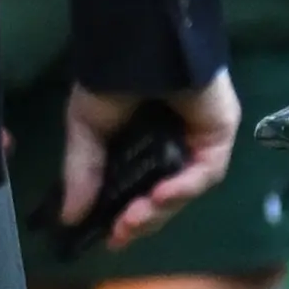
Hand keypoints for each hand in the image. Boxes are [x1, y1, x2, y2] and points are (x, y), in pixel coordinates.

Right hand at [62, 72, 240, 251]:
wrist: (139, 48)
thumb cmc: (110, 82)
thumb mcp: (86, 129)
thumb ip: (83, 174)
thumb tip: (69, 218)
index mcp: (140, 148)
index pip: (138, 193)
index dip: (125, 219)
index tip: (108, 239)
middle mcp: (172, 149)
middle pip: (164, 198)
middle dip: (142, 220)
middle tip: (120, 234)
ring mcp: (198, 143)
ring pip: (185, 190)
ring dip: (159, 209)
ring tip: (133, 218)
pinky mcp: (219, 135)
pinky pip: (206, 171)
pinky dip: (183, 186)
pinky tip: (160, 195)